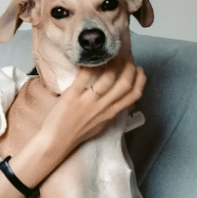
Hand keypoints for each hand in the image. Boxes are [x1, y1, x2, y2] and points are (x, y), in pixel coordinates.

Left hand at [0, 61, 144, 197]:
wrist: (56, 142)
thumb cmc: (76, 134)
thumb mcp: (99, 124)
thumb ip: (108, 112)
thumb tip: (115, 102)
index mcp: (110, 113)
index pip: (134, 95)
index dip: (140, 79)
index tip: (139, 70)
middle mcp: (102, 107)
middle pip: (125, 83)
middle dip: (129, 67)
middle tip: (126, 57)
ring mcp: (88, 101)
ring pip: (108, 78)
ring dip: (112, 63)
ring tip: (110, 55)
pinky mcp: (72, 96)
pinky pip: (84, 77)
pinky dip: (89, 66)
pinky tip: (88, 59)